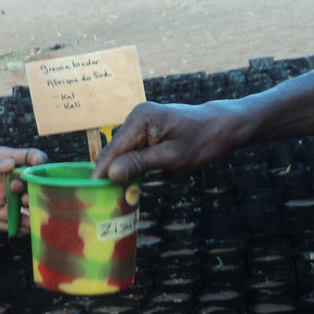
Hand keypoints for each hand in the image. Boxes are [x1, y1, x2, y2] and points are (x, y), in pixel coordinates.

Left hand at [0, 146, 45, 219]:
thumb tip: (10, 165)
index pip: (27, 157)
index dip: (38, 161)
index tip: (40, 167)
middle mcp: (3, 176)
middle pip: (30, 180)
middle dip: (36, 185)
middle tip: (23, 190)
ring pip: (24, 200)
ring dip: (32, 204)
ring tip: (26, 205)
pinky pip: (12, 218)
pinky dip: (22, 223)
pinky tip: (28, 226)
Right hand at [92, 101, 248, 181]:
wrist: (222, 126)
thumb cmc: (202, 140)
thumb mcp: (172, 156)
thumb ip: (140, 163)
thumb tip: (110, 173)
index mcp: (140, 119)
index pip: (113, 148)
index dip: (102, 170)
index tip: (91, 190)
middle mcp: (136, 116)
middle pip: (115, 149)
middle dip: (110, 170)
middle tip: (104, 197)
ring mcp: (140, 121)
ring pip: (122, 149)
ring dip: (120, 168)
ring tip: (114, 191)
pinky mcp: (145, 128)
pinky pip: (132, 147)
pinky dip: (130, 162)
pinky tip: (129, 177)